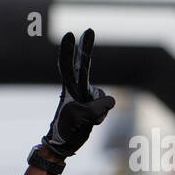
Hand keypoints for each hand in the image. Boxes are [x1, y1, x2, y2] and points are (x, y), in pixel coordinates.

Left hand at [41, 28, 115, 156]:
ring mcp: (85, 96)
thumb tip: (110, 100)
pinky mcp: (93, 105)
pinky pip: (105, 106)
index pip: (68, 67)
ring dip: (99, 111)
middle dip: (86, 47)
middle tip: (89, 30)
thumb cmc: (67, 130)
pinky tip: (91, 122)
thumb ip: (98, 105)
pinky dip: (101, 115)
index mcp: (69, 89)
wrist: (63, 145)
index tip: (70, 34)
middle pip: (84, 65)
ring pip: (103, 98)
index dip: (69, 52)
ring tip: (86, 121)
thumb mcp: (83, 118)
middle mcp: (77, 88)